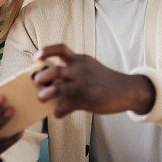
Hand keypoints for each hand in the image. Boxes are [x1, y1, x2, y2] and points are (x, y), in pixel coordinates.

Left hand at [32, 44, 155, 118]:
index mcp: (79, 60)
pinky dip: (58, 112)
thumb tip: (49, 78)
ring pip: (57, 89)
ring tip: (41, 98)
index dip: (46, 51)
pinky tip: (58, 112)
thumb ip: (72, 68)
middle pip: (54, 70)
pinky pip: (65, 107)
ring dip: (45, 94)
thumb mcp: (89, 67)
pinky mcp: (85, 100)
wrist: (125, 90)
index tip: (36, 58)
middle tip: (37, 82)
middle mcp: (80, 71)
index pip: (60, 49)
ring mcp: (82, 86)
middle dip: (41, 77)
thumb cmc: (102, 79)